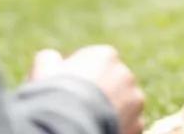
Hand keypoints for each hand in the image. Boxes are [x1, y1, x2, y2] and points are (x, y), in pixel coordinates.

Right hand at [31, 46, 145, 133]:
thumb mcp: (44, 70)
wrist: (70, 123)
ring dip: (113, 111)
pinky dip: (119, 128)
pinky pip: (130, 125)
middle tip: (83, 107)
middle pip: (114, 83)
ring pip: (125, 105)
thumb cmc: (56, 94)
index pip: (99, 62)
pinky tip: (100, 129)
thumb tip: (51, 57)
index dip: (85, 76)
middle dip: (103, 93)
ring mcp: (135, 100)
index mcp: (105, 56)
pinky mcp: (139, 123)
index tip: (73, 88)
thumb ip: (49, 59)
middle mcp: (125, 74)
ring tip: (92, 120)